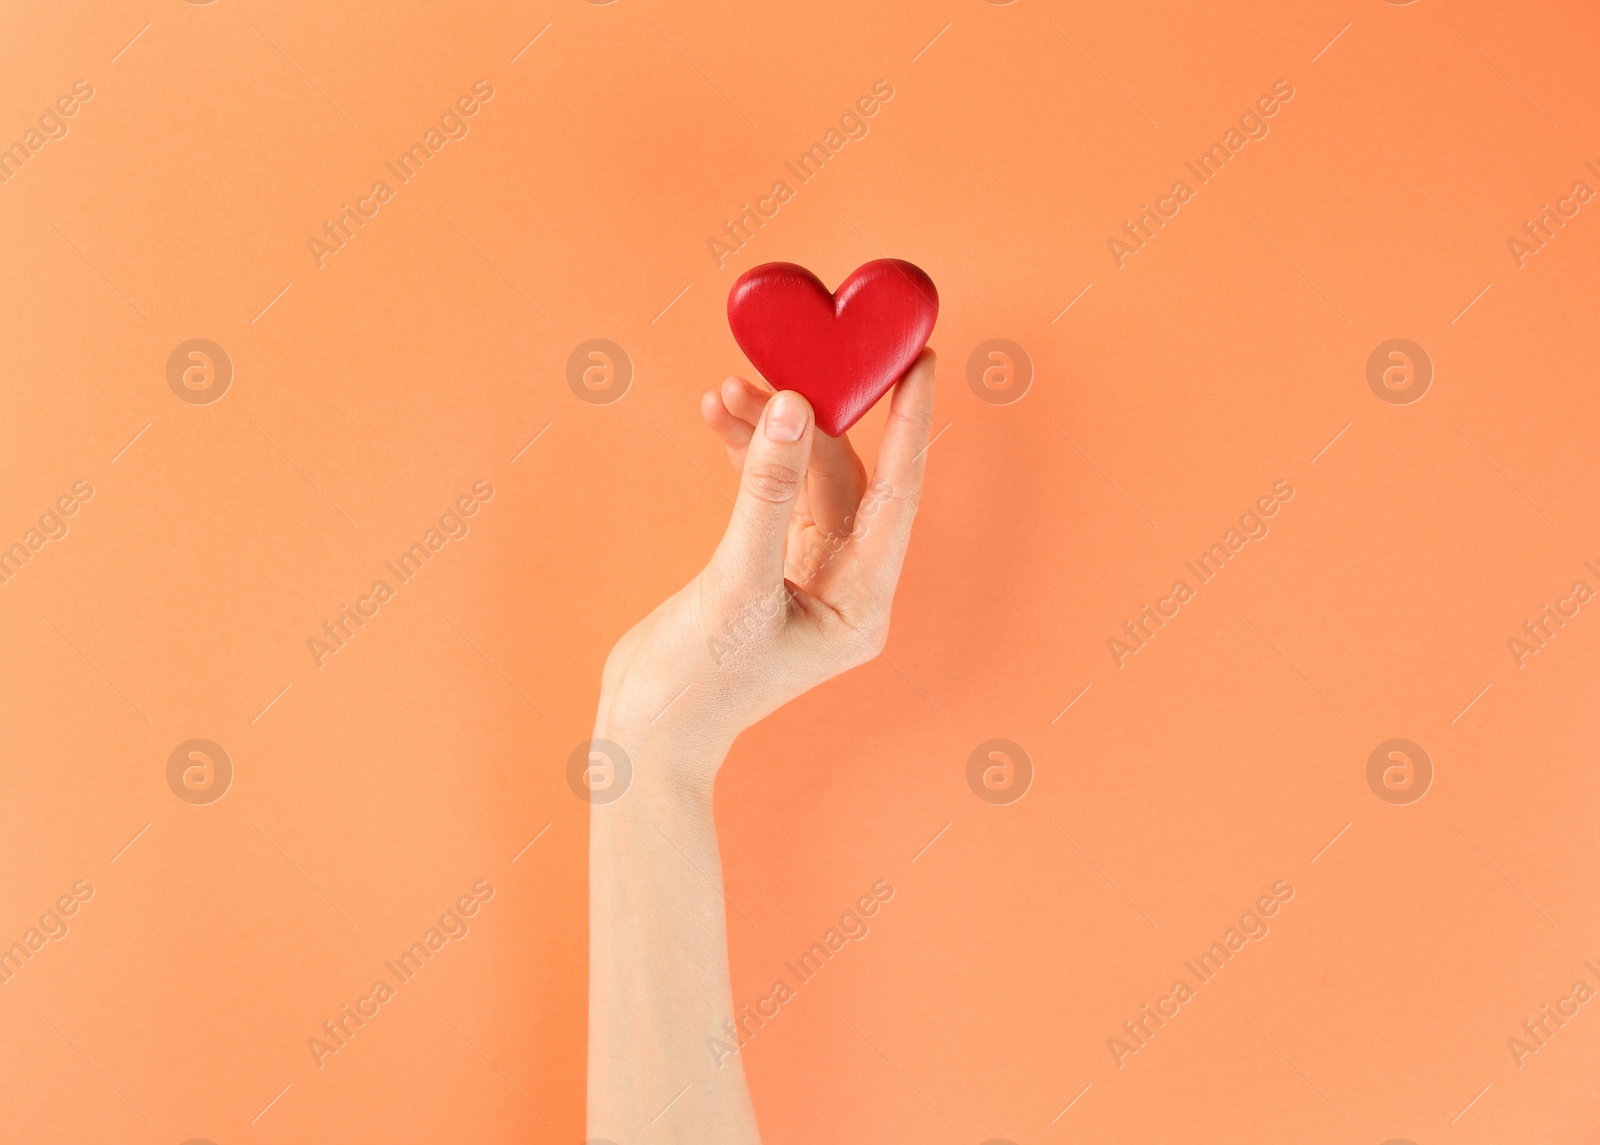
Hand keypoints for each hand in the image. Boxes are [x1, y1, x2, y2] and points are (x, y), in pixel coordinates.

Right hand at [593, 349, 936, 777]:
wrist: (643, 734)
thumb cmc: (698, 681)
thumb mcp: (736, 579)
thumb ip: (765, 490)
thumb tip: (791, 405)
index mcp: (862, 602)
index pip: (898, 494)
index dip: (909, 424)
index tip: (917, 359)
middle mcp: (846, 587)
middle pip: (849, 480)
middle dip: (816, 418)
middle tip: (800, 355)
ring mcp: (806, 576)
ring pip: (805, 481)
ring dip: (771, 433)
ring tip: (728, 391)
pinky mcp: (765, 568)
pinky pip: (771, 495)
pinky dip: (749, 457)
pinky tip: (720, 419)